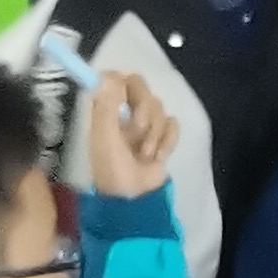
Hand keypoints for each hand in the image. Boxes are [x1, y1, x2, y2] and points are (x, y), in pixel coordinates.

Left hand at [88, 63, 178, 199]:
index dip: (121, 82)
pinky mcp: (162, 137)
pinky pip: (172, 123)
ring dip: (153, 132)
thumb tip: (109, 76)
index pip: (115, 77)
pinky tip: (158, 157)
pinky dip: (168, 140)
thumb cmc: (113, 171)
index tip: (122, 95)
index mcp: (106, 110)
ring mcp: (145, 125)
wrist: (134, 201)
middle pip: (140, 85)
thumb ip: (106, 106)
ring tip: (144, 154)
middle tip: (137, 130)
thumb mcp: (104, 138)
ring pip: (158, 105)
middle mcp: (125, 112)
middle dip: (142, 108)